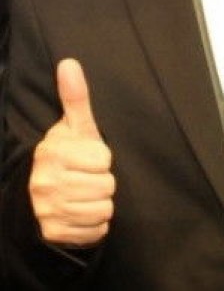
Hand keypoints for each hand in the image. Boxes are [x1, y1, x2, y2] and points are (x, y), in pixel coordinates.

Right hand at [29, 59, 114, 245]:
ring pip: (103, 208)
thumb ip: (76, 97)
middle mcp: (45, 181)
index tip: (89, 157)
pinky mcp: (54, 232)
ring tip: (86, 194)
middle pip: (106, 185)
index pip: (103, 158)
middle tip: (88, 177)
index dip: (102, 158)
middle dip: (103, 182)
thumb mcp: (76, 126)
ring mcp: (47, 209)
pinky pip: (96, 230)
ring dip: (101, 203)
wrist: (45, 194)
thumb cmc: (70, 154)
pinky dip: (94, 224)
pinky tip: (83, 212)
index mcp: (52, 152)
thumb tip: (69, 62)